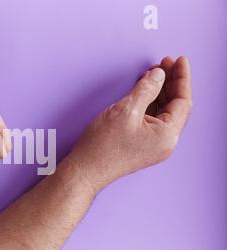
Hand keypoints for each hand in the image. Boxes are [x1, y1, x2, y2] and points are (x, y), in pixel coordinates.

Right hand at [71, 56, 191, 190]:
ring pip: (163, 113)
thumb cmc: (103, 145)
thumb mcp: (126, 110)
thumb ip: (146, 89)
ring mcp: (154, 146)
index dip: (181, 78)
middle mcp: (165, 143)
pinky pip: (152, 120)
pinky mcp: (142, 146)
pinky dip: (150, 104)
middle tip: (164, 63)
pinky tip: (143, 92)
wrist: (86, 170)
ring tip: (153, 74)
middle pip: (175, 106)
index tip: (180, 60)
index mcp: (167, 135)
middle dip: (171, 83)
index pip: (183, 101)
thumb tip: (159, 75)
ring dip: (160, 92)